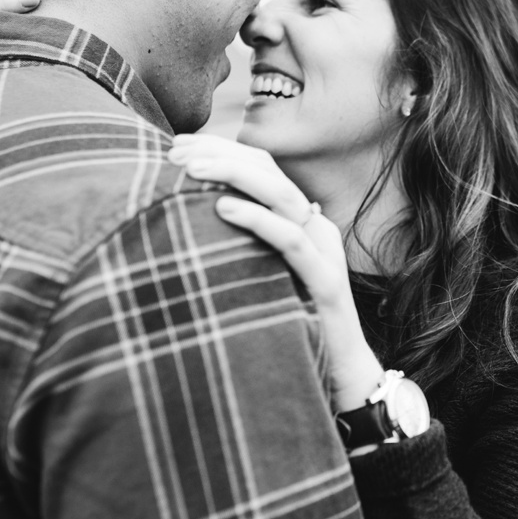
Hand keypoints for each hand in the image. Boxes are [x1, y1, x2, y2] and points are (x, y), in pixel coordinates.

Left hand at [168, 134, 385, 414]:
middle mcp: (315, 227)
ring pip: (282, 196)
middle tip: (175, 152)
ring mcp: (323, 252)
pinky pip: (291, 241)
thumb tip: (193, 219)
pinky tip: (222, 207)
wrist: (341, 372)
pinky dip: (258, 220)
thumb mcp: (261, 272)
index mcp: (300, 220)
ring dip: (234, 176)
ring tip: (192, 169)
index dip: (221, 150)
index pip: (262, 167)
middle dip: (221, 154)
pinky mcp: (325, 282)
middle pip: (270, 172)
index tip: (176, 146)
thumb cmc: (293, 323)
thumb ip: (241, 242)